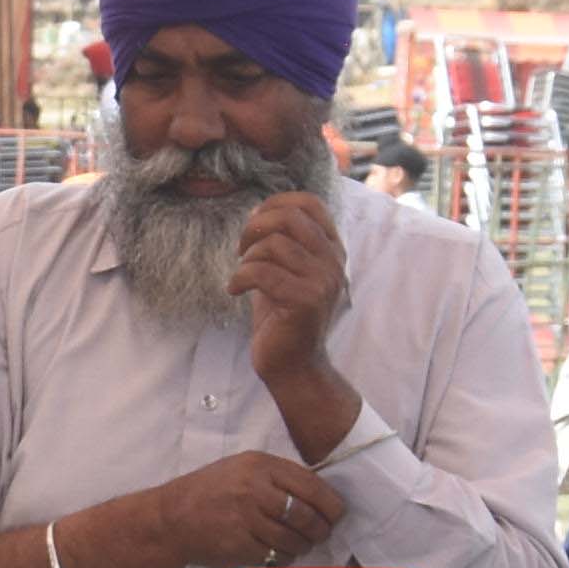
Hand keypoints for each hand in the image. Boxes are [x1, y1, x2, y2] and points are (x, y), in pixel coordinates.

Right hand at [140, 451, 345, 567]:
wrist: (173, 517)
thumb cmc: (211, 490)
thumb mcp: (242, 468)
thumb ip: (277, 477)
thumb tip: (319, 496)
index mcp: (259, 466)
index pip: (310, 486)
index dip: (330, 504)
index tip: (337, 513)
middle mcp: (254, 490)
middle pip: (306, 516)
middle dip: (321, 529)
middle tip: (322, 533)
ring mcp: (246, 520)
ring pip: (294, 540)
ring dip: (304, 546)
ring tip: (301, 544)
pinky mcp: (240, 546)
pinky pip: (276, 556)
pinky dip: (285, 558)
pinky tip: (280, 553)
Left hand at [230, 189, 348, 384]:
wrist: (293, 364)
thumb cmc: (283, 315)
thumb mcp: (286, 270)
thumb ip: (282, 241)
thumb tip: (258, 212)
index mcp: (331, 249)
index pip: (310, 203)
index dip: (276, 203)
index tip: (255, 223)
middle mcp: (333, 261)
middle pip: (290, 217)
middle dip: (255, 228)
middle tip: (242, 249)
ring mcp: (322, 281)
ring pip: (274, 245)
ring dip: (247, 258)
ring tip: (241, 276)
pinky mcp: (305, 301)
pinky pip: (262, 272)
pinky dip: (240, 278)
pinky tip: (235, 291)